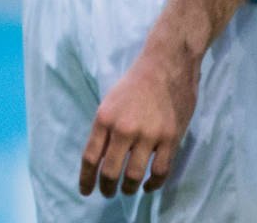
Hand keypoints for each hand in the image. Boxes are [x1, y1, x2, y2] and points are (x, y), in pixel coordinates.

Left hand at [80, 43, 199, 196]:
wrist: (167, 63)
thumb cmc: (136, 82)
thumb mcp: (110, 102)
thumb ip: (105, 130)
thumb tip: (99, 159)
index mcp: (105, 118)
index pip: (91, 158)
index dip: (87, 179)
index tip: (86, 191)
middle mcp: (124, 128)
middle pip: (110, 171)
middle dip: (107, 188)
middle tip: (108, 193)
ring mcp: (148, 134)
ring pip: (134, 176)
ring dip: (128, 188)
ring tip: (128, 189)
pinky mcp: (170, 138)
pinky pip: (160, 171)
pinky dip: (153, 184)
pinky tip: (148, 185)